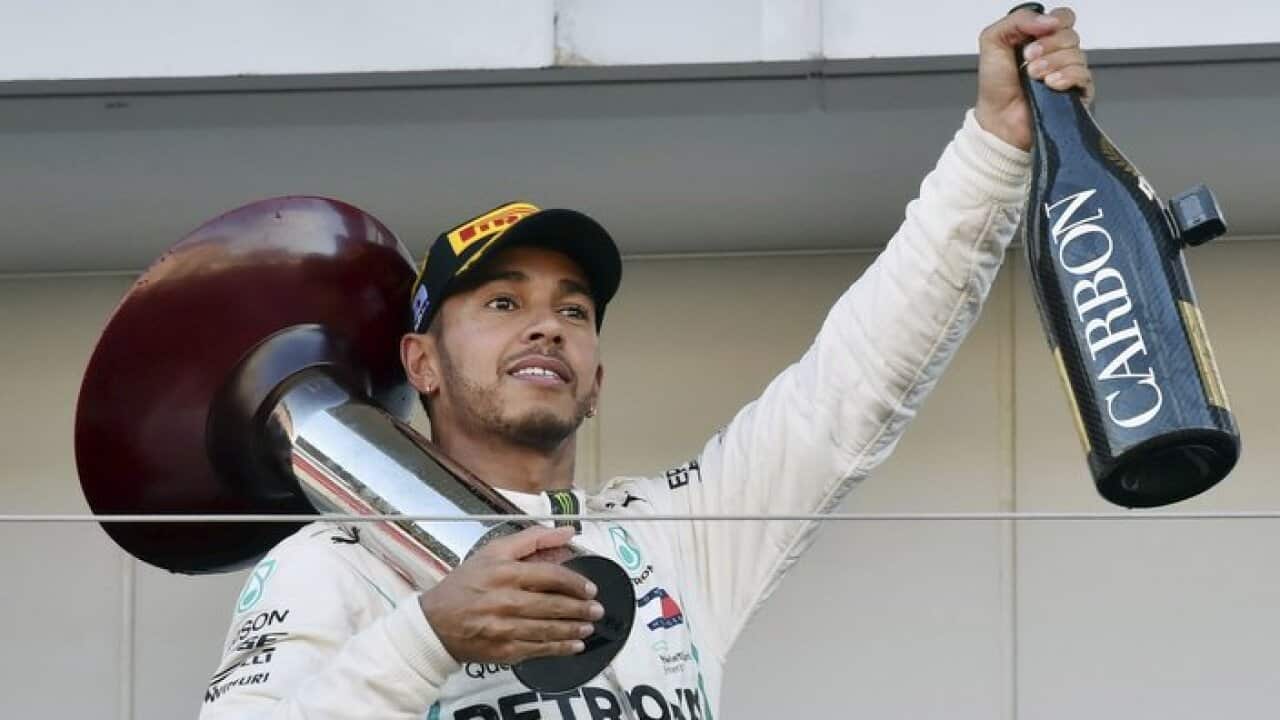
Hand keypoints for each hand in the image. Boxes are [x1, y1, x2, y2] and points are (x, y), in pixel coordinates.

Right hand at [418, 525, 603, 664]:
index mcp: (504, 572)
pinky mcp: (503, 650)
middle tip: (597, 609)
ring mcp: (504, 627)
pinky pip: (538, 650)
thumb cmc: (465, 584)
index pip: (549, 575)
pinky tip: (574, 645)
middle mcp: (505, 599)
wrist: (435, 623)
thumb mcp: (493, 552)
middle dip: (580, 608)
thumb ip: (532, 539)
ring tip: (589, 626)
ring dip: (574, 628)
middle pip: (552, 604)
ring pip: (548, 629)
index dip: (574, 582)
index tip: (589, 587)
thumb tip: (567, 532)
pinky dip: (559, 648)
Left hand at [975, 6, 1093, 150]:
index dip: (1055, 21)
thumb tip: (1048, 20)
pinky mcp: (1078, 92)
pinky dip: (1066, 77)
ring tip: (1033, 76)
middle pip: (1071, 34)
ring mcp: (1069, 72)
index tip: (1036, 34)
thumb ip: (1017, 20)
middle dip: (1047, 45)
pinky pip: (1083, 75)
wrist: (998, 118)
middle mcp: (1058, 53)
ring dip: (1052, 63)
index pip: (1064, 18)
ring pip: (1077, 54)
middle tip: (1027, 59)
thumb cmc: (996, 86)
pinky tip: (1050, 84)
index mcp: (1042, 38)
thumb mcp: (993, 41)